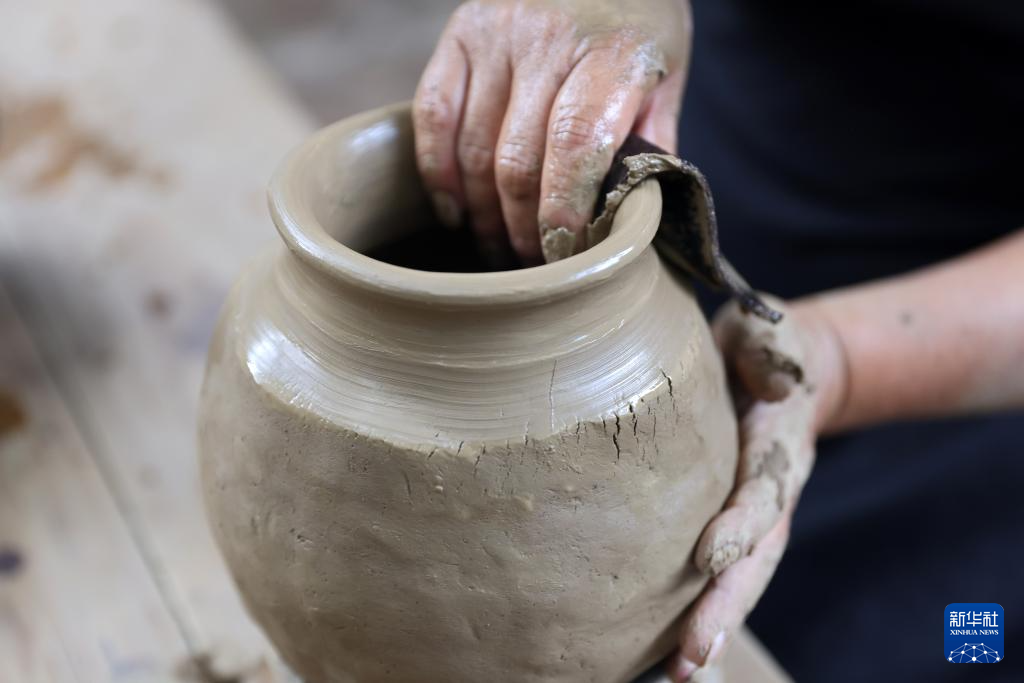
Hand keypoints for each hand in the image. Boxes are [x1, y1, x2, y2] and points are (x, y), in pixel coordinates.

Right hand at [413, 0, 691, 264]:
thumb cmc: (639, 18)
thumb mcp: (668, 73)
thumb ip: (650, 141)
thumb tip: (632, 217)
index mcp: (614, 51)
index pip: (576, 144)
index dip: (563, 210)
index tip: (565, 253)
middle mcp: (548, 38)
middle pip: (518, 161)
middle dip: (524, 229)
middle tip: (535, 263)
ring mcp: (497, 34)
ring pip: (475, 150)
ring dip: (483, 214)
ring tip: (500, 248)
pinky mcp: (459, 33)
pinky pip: (434, 115)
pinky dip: (438, 172)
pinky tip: (453, 210)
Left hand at [670, 298, 848, 680]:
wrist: (783, 369)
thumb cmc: (767, 348)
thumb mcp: (773, 332)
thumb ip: (773, 350)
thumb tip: (778, 381)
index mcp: (780, 449)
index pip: (761, 493)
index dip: (739, 525)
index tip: (709, 557)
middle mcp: (769, 494)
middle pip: (754, 560)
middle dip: (725, 608)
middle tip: (693, 658)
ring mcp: (749, 515)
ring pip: (737, 579)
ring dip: (710, 627)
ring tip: (681, 674)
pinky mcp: (723, 520)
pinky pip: (712, 571)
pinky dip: (693, 611)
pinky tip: (661, 653)